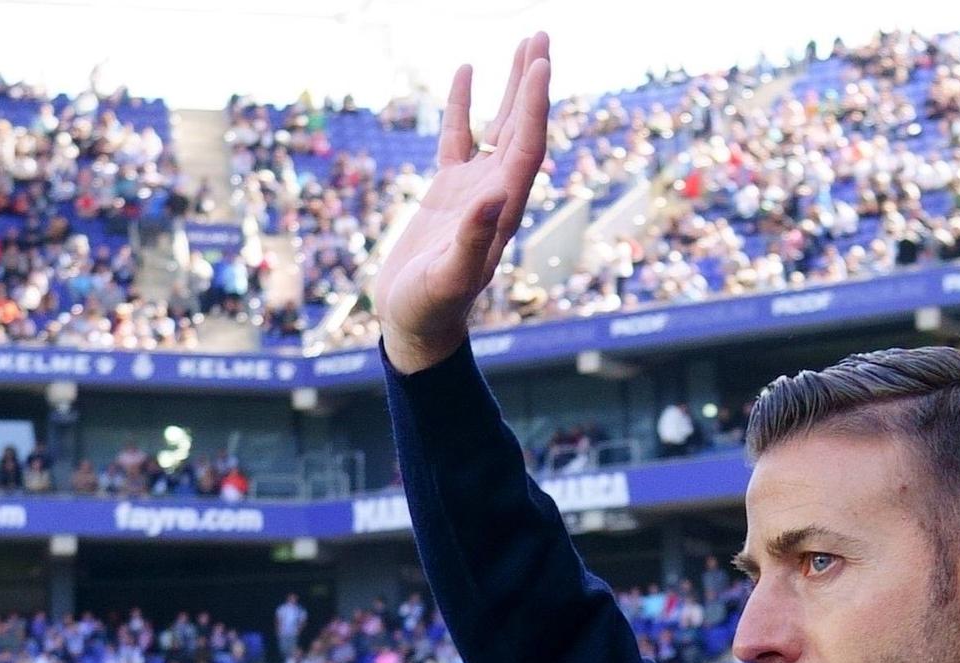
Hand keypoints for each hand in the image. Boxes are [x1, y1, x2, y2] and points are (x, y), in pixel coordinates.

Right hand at [375, 35, 552, 372]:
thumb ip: (473, 242)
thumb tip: (496, 199)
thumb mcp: (449, 279)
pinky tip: (466, 72)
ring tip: (524, 46)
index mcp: (503, 211)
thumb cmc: (431, 310)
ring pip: (499, 127)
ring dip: (512, 88)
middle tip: (542, 37)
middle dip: (533, 84)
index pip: (525, 147)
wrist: (417, 328)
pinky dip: (462, 105)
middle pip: (522, 128)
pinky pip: (459, 138)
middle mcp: (497, 195)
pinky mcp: (448, 193)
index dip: (534, 106)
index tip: (541, 64)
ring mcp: (474, 191)